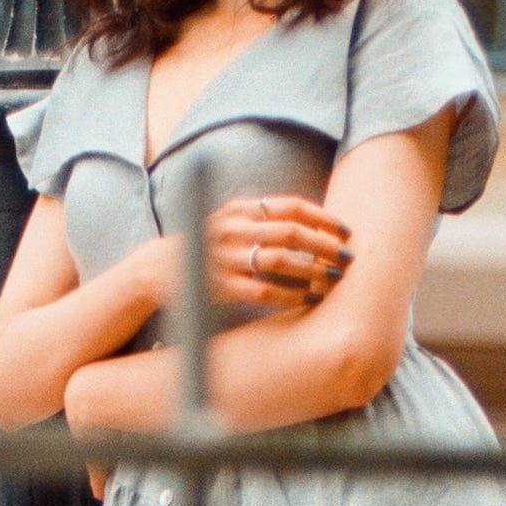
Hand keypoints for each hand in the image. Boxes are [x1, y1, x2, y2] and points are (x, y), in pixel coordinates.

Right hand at [155, 193, 352, 314]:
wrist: (157, 269)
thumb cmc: (203, 245)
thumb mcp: (228, 220)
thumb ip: (261, 216)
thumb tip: (308, 220)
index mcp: (239, 210)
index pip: (290, 206)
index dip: (322, 217)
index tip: (345, 230)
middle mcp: (233, 230)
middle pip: (291, 232)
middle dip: (325, 244)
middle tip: (348, 257)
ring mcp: (226, 259)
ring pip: (280, 261)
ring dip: (313, 271)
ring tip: (334, 280)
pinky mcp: (221, 287)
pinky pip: (264, 291)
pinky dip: (291, 295)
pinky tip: (309, 299)